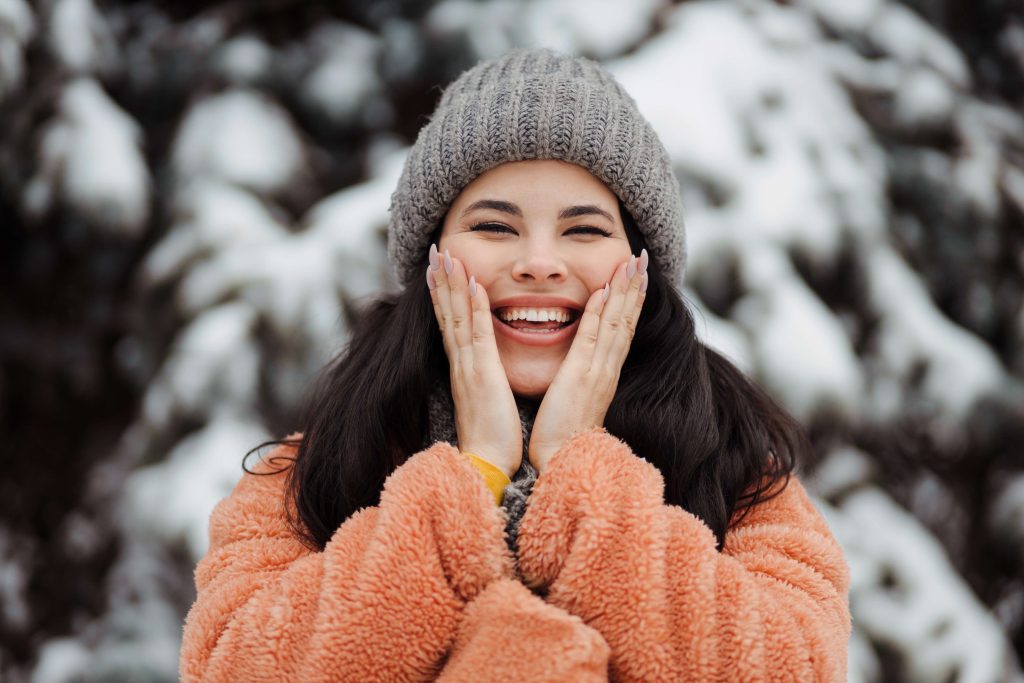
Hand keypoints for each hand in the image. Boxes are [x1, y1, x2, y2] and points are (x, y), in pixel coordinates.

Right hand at [427, 244, 522, 477]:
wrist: (487, 464)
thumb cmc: (492, 438)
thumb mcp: (486, 401)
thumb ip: (484, 382)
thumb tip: (486, 372)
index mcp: (464, 369)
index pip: (450, 325)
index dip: (444, 296)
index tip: (439, 270)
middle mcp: (461, 363)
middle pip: (447, 314)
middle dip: (441, 281)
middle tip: (435, 251)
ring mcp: (468, 367)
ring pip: (457, 317)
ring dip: (452, 284)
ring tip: (446, 256)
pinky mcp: (482, 374)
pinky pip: (477, 334)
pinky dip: (473, 308)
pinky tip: (473, 284)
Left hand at [528, 249, 648, 472]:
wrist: (561, 462)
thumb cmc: (562, 436)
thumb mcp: (576, 399)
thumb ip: (581, 379)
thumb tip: (581, 368)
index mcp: (604, 373)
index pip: (622, 329)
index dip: (631, 301)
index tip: (636, 275)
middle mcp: (606, 369)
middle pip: (626, 320)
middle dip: (635, 287)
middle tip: (643, 257)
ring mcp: (597, 371)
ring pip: (616, 322)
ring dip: (625, 290)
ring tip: (633, 263)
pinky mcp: (581, 375)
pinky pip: (592, 336)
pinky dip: (599, 312)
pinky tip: (603, 290)